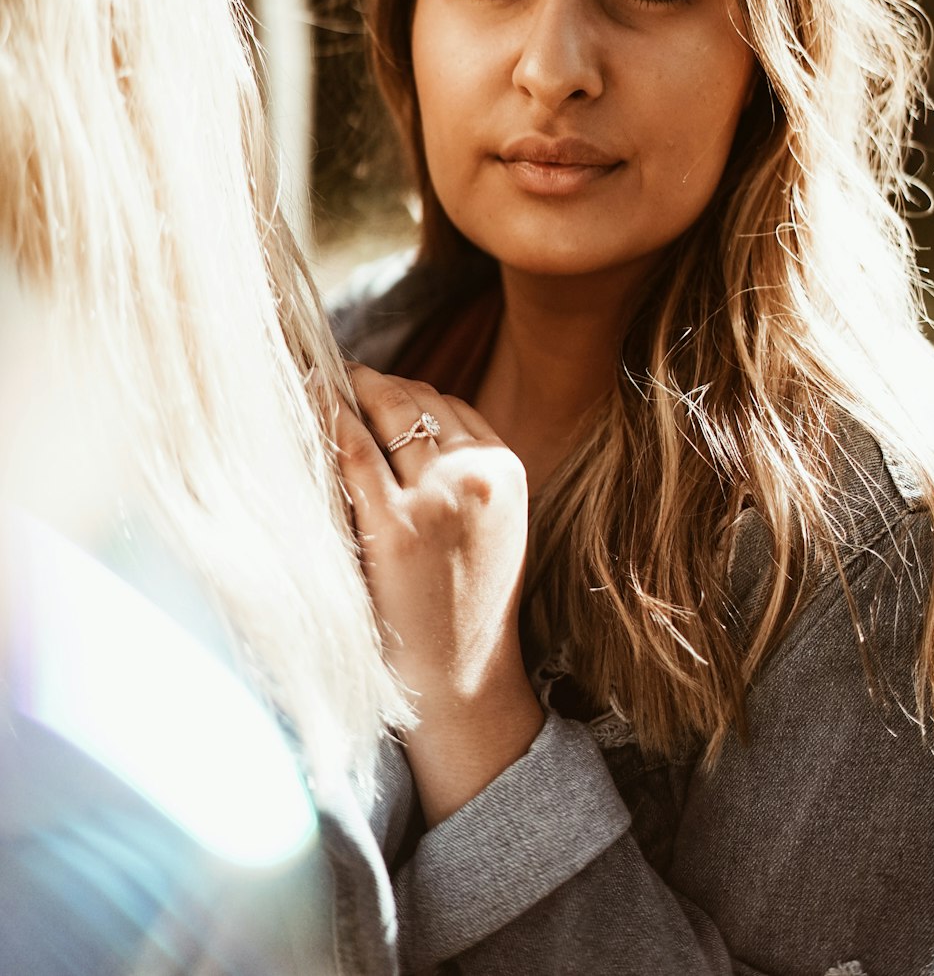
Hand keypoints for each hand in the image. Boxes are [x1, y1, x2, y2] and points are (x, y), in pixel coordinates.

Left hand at [336, 364, 542, 824]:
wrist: (463, 683)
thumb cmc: (464, 606)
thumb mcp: (490, 526)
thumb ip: (463, 473)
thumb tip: (398, 423)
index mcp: (506, 470)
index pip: (446, 403)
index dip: (401, 391)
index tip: (365, 387)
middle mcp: (477, 474)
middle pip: (414, 397)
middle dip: (370, 382)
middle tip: (331, 373)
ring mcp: (437, 497)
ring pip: (385, 410)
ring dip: (345, 389)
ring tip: (311, 381)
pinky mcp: (395, 525)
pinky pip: (352, 448)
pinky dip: (326, 415)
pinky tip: (304, 403)